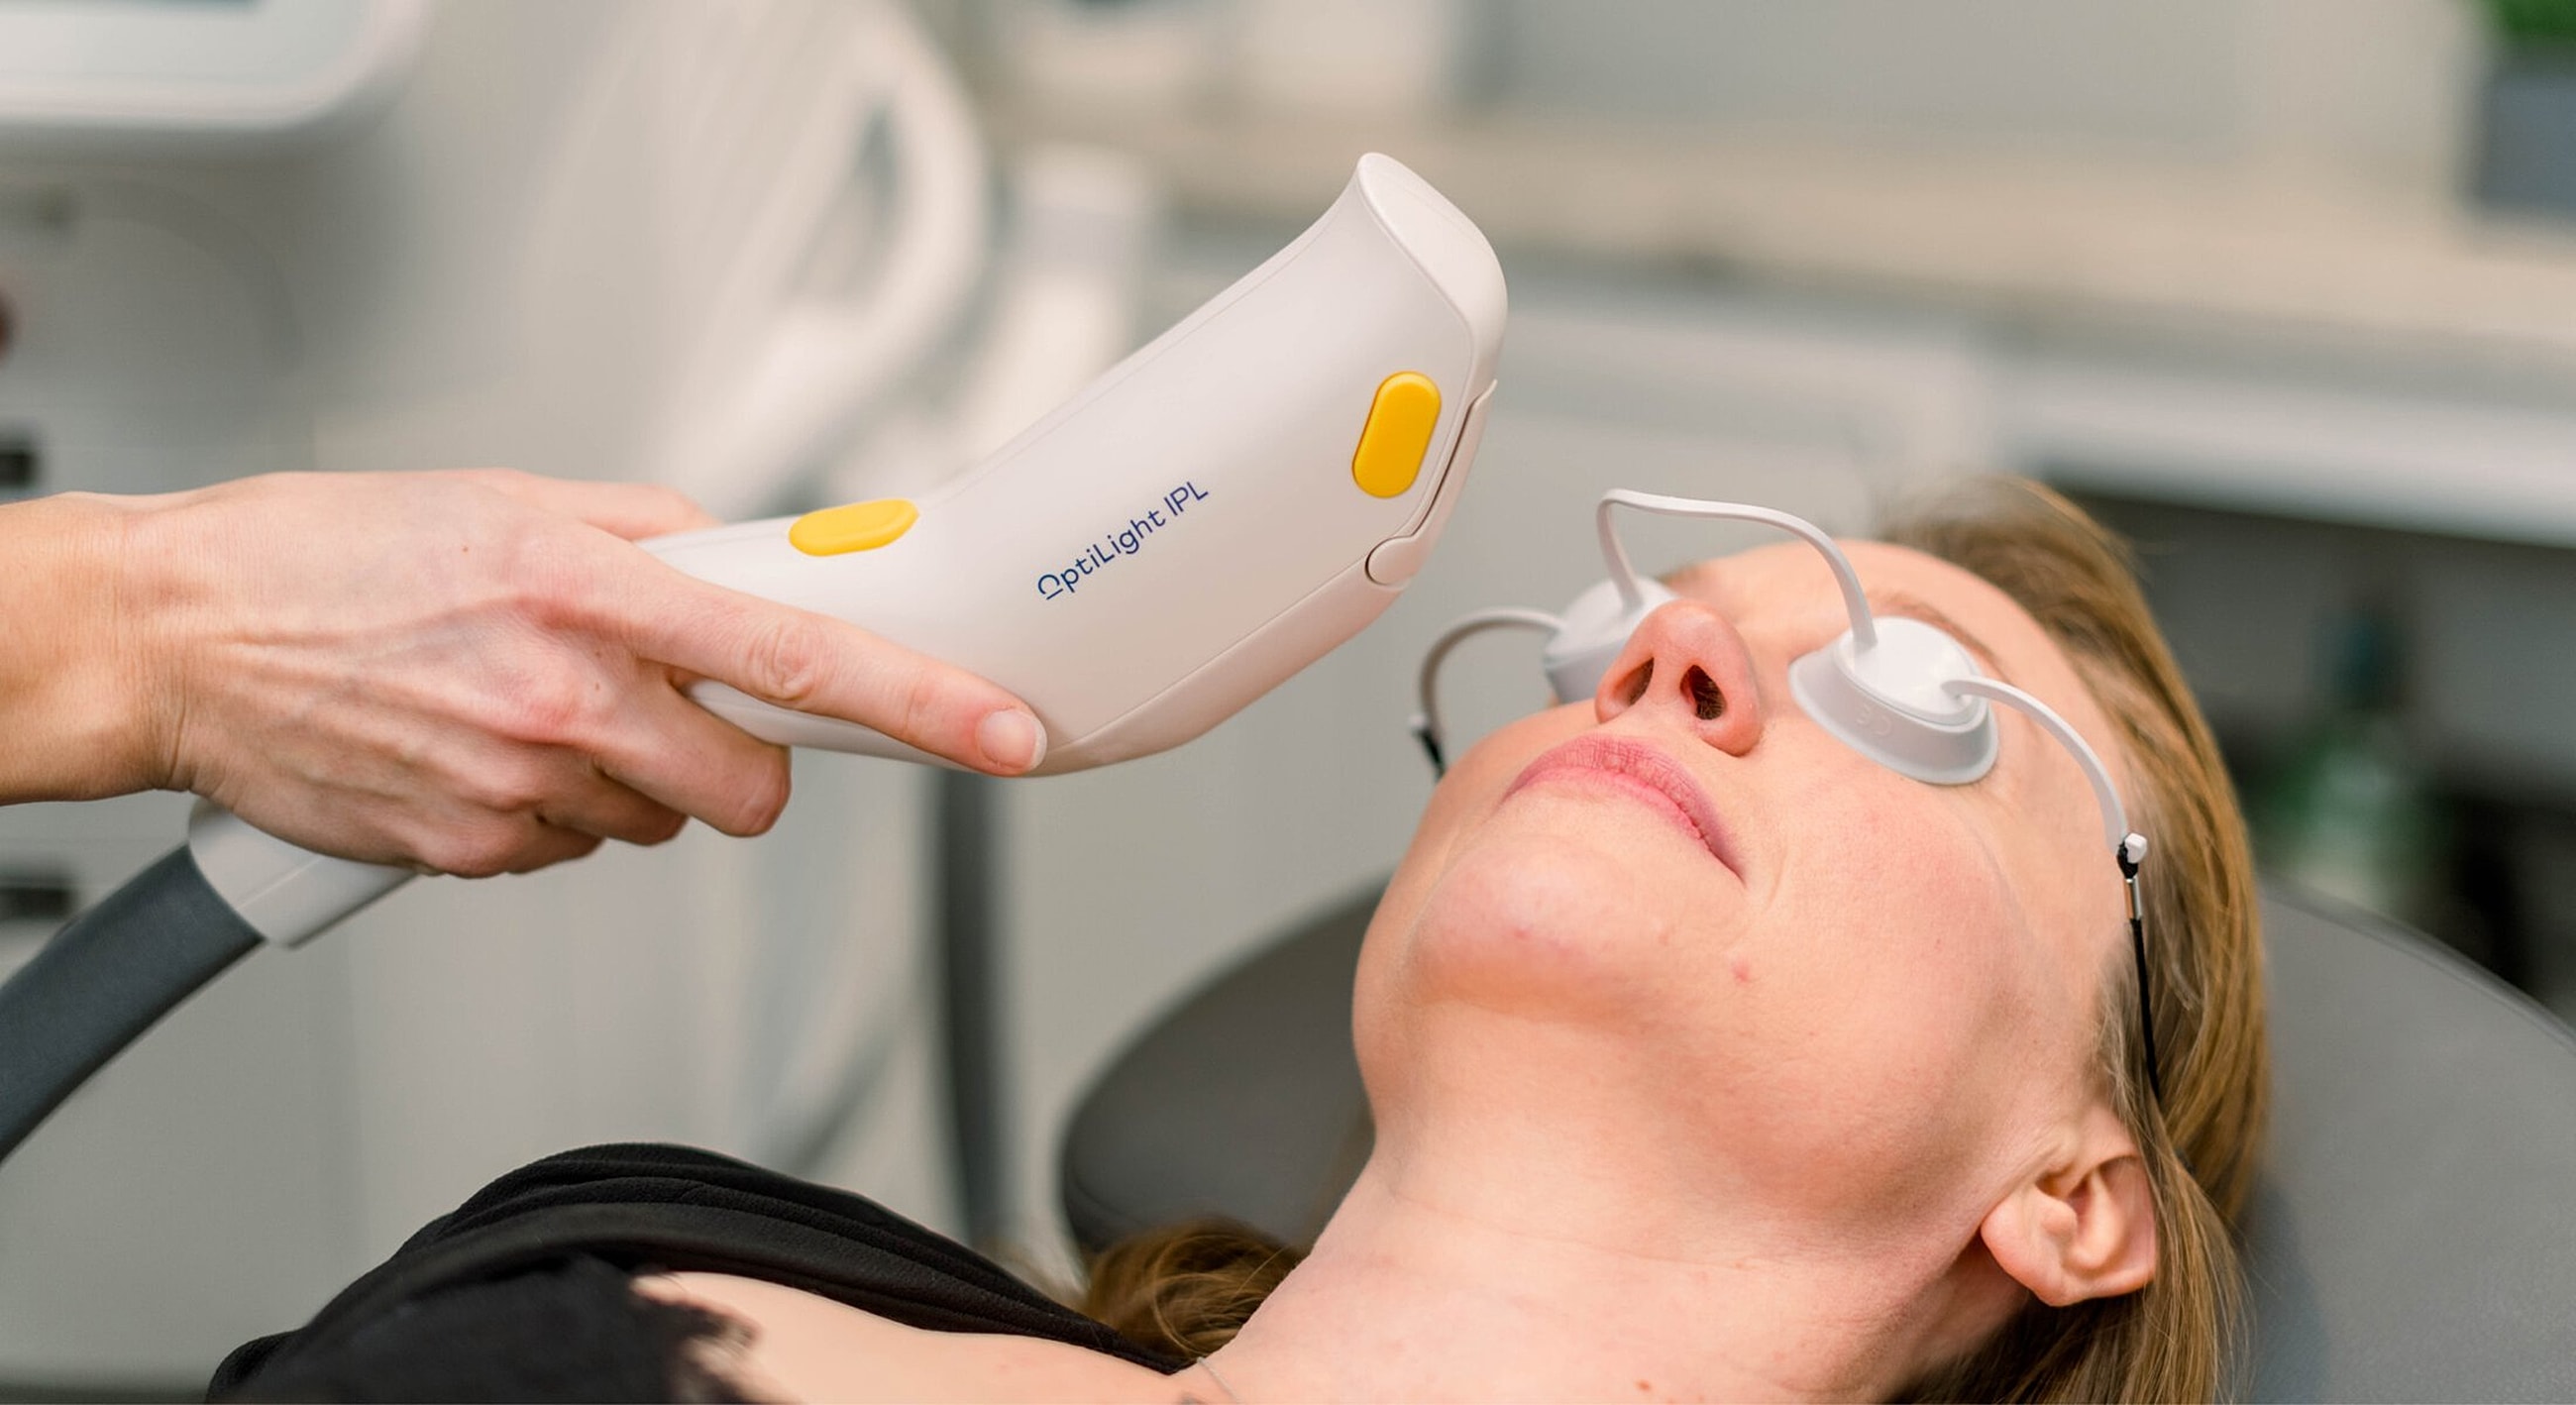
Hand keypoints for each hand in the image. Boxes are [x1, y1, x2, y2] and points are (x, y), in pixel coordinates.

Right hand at [91, 469, 1041, 875]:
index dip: (922, 702)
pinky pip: (574, 847)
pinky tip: (481, 748)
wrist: (174, 633)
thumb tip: (757, 568)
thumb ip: (655, 536)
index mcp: (590, 592)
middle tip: (675, 708)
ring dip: (631, 776)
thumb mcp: (511, 500)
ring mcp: (516, 788)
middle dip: (739, 763)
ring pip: (659, 821)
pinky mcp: (473, 853)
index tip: (1003, 732)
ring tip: (530, 705)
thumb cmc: (326, 556)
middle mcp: (564, 698)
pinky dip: (556, 807)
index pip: (800, 658)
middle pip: (747, 790)